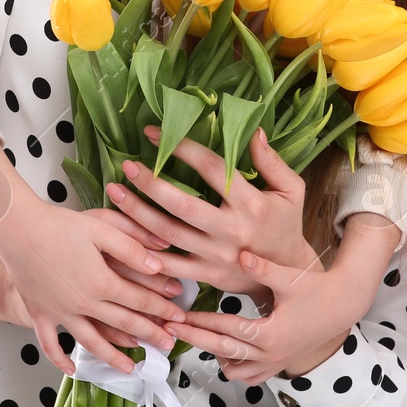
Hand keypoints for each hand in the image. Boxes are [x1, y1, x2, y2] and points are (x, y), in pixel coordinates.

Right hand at [0, 134, 184, 375]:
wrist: (17, 229)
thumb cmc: (59, 224)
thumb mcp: (101, 227)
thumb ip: (132, 247)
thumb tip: (158, 266)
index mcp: (102, 282)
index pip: (140, 301)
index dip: (162, 310)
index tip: (179, 317)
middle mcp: (84, 303)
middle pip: (123, 324)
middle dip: (149, 335)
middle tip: (167, 345)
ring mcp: (61, 312)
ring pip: (92, 342)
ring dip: (113, 357)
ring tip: (130, 369)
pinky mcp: (41, 313)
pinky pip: (51, 344)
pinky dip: (60, 360)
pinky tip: (72, 370)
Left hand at [108, 126, 320, 297]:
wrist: (287, 275)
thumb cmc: (286, 224)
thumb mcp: (291, 190)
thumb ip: (272, 162)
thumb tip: (253, 131)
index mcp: (250, 204)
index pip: (213, 169)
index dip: (183, 148)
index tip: (155, 133)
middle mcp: (230, 230)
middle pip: (182, 204)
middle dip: (151, 184)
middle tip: (127, 165)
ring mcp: (215, 256)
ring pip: (168, 234)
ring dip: (137, 213)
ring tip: (114, 192)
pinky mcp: (206, 276)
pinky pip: (168, 266)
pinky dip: (143, 252)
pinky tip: (122, 234)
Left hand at [161, 247, 356, 385]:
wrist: (343, 307)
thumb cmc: (317, 289)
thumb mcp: (290, 277)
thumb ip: (263, 268)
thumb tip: (240, 254)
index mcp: (270, 334)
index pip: (225, 329)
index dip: (200, 322)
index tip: (179, 316)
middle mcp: (270, 354)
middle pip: (222, 351)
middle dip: (194, 339)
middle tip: (170, 329)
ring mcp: (275, 363)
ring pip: (235, 371)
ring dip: (215, 356)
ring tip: (197, 337)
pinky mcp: (279, 365)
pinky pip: (250, 377)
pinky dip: (234, 368)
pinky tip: (223, 352)